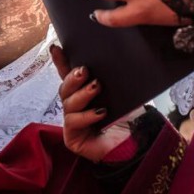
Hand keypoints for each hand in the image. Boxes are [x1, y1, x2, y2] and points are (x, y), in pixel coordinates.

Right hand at [50, 45, 128, 161]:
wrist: (137, 145)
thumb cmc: (129, 120)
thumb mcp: (122, 94)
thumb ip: (113, 80)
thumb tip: (114, 59)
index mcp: (85, 93)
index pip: (69, 75)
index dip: (61, 62)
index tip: (56, 48)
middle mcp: (76, 106)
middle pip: (65, 88)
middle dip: (73, 78)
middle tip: (84, 71)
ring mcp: (72, 121)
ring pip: (68, 103)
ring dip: (82, 94)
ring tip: (96, 87)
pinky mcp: (72, 137)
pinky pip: (73, 121)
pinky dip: (86, 115)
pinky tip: (100, 112)